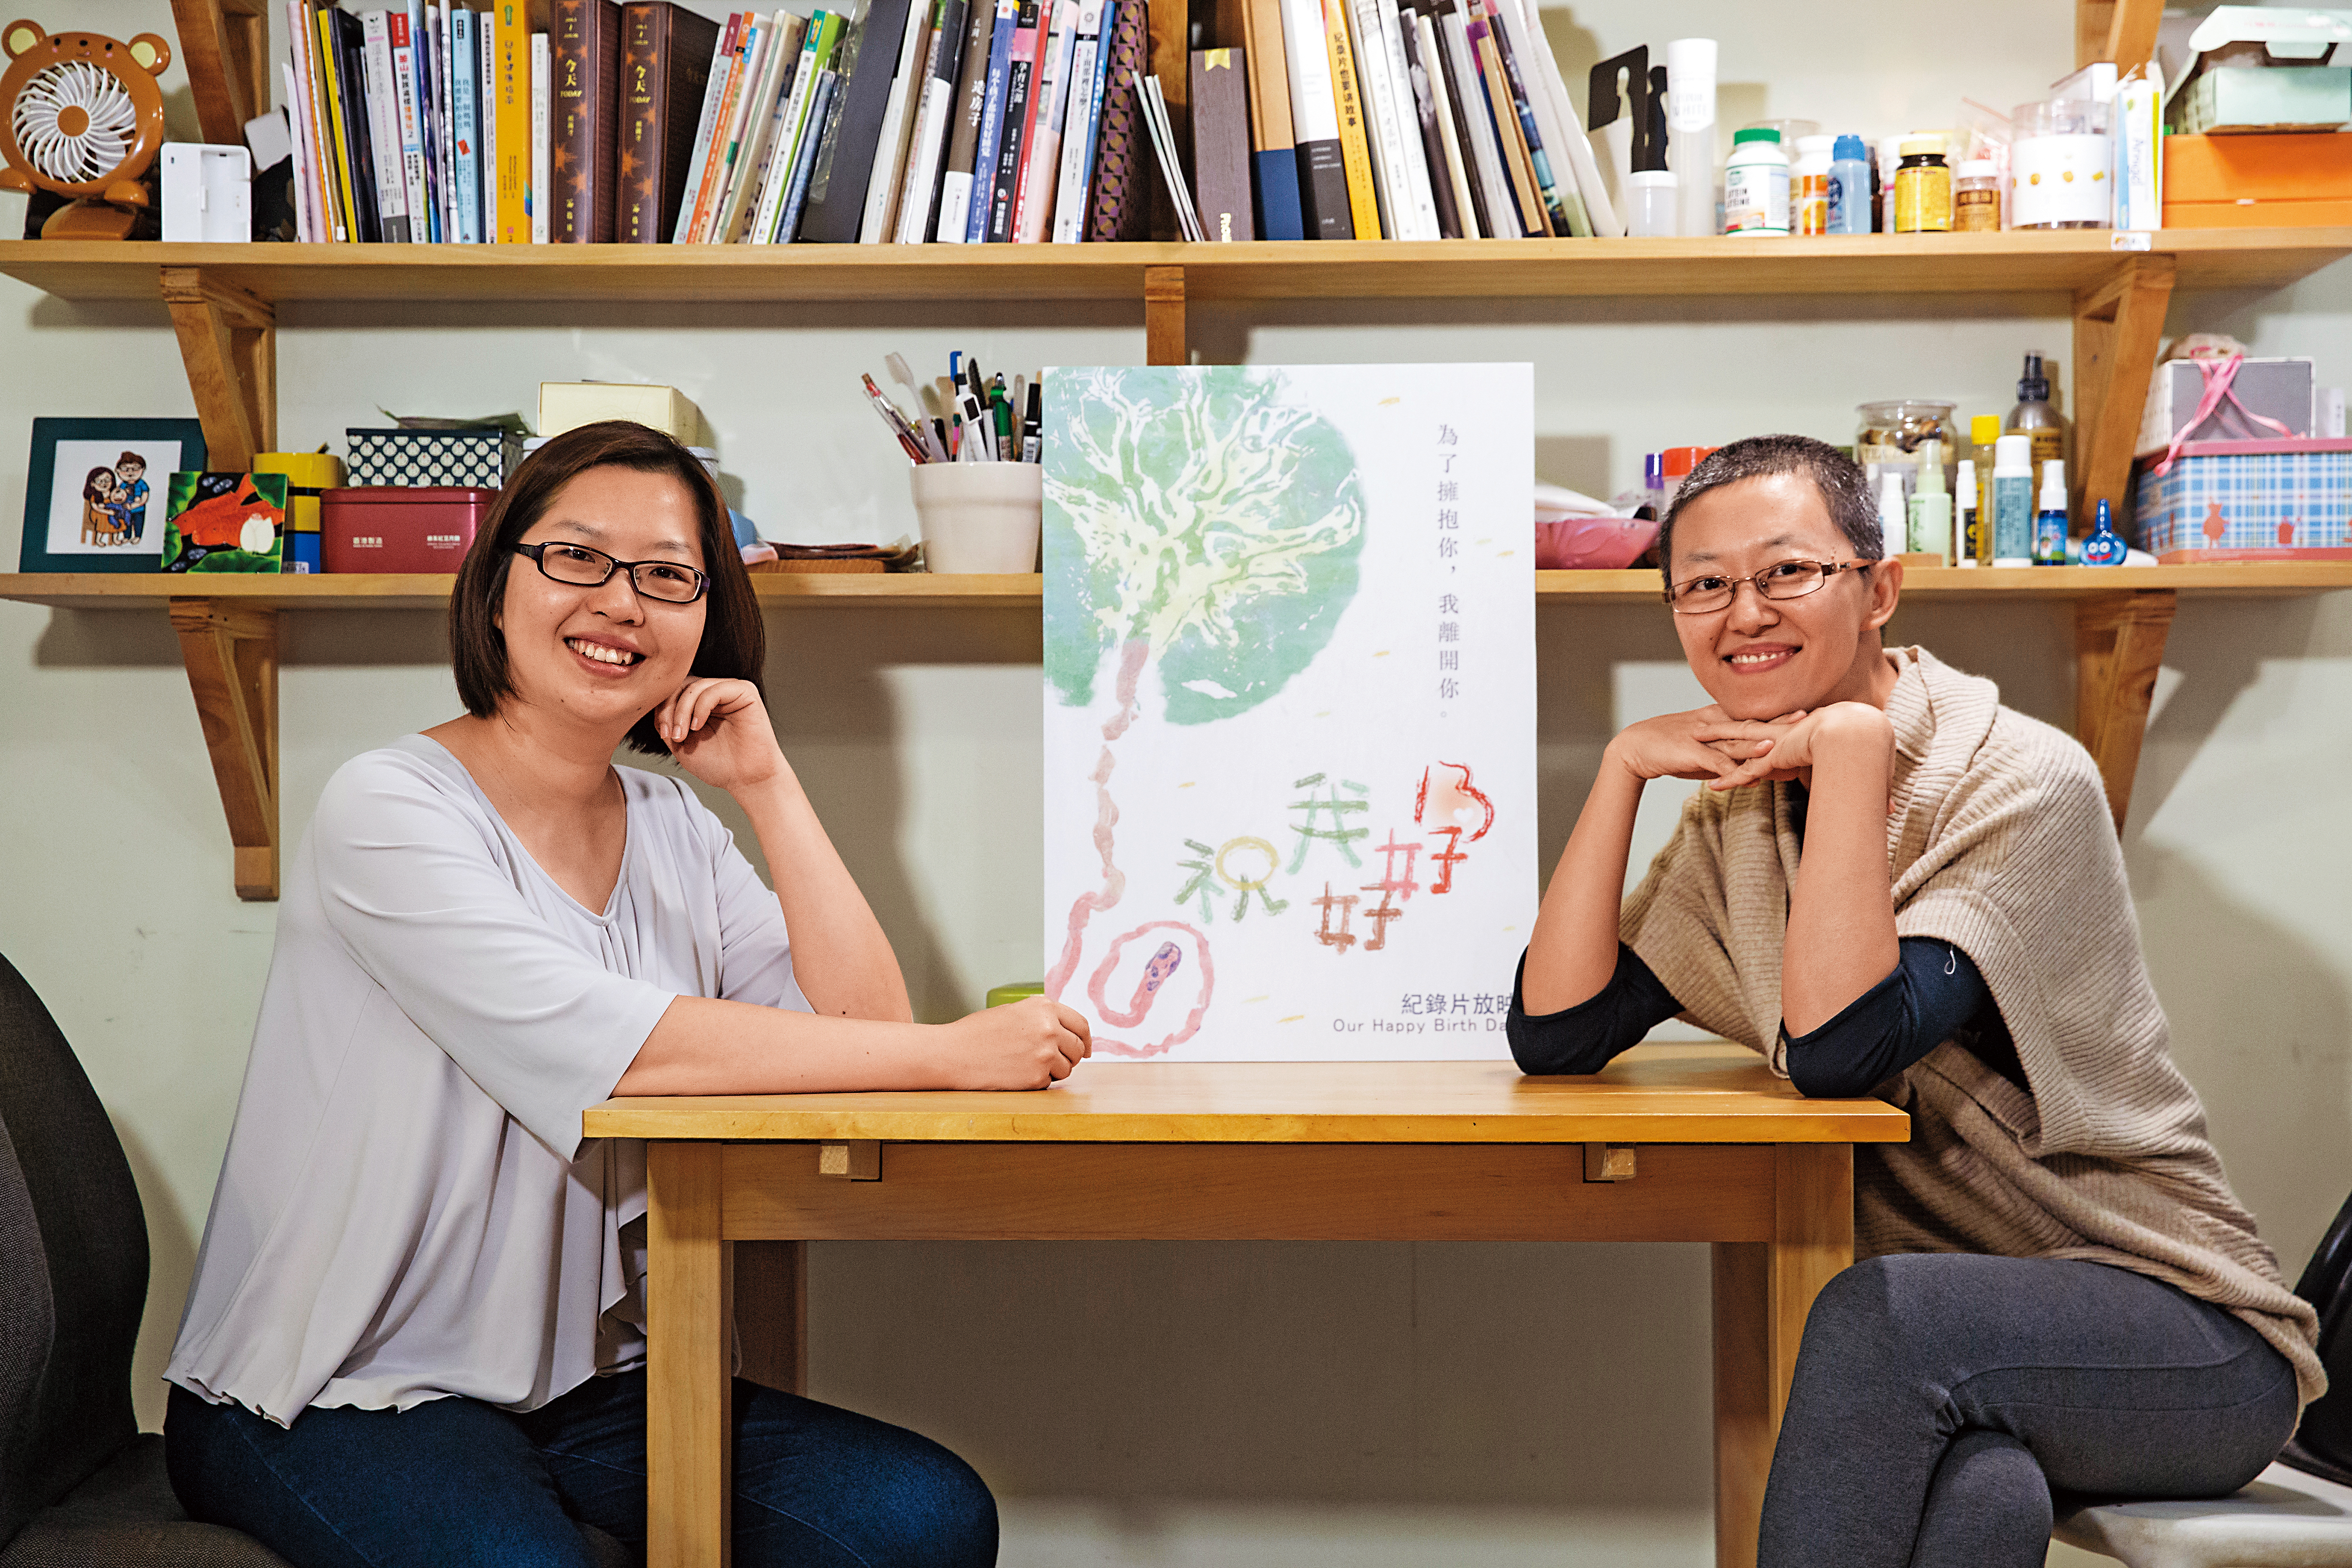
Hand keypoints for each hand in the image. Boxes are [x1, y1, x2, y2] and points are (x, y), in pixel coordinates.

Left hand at [655, 678, 789, 793]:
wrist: (746, 779)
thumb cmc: (719, 765)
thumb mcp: (681, 743)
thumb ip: (667, 722)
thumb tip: (651, 704)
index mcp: (702, 702)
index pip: (675, 691)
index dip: (662, 708)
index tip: (663, 734)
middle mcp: (716, 692)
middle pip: (682, 684)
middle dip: (669, 709)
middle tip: (670, 734)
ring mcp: (730, 690)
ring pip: (695, 686)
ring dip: (682, 711)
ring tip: (683, 735)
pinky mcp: (745, 692)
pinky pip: (714, 690)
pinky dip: (700, 707)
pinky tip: (698, 726)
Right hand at [940, 996, 1092, 1088]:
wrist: (953, 1053)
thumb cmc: (978, 1033)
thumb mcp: (1014, 1012)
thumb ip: (1042, 1018)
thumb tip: (1068, 1033)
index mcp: (1044, 1007)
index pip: (1081, 1025)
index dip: (1085, 1040)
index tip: (1086, 1049)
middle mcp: (1049, 1028)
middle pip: (1078, 1049)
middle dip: (1069, 1057)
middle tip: (1052, 1061)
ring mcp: (1045, 1053)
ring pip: (1067, 1068)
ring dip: (1053, 1071)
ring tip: (1025, 1065)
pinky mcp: (1036, 1077)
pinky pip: (1050, 1082)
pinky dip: (1038, 1082)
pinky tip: (1016, 1073)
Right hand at [1608, 704, 1805, 784]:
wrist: (1635, 748)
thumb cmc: (1671, 750)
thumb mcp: (1703, 753)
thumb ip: (1728, 761)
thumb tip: (1754, 775)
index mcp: (1717, 719)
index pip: (1752, 717)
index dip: (1778, 716)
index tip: (1804, 714)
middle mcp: (1713, 725)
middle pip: (1750, 723)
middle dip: (1778, 722)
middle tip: (1805, 719)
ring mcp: (1701, 738)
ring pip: (1734, 741)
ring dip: (1756, 744)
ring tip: (1778, 746)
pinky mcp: (1690, 753)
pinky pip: (1715, 763)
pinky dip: (1731, 771)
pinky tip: (1747, 777)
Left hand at [1706, 702, 1893, 795]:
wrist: (1856, 732)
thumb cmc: (1865, 746)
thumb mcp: (1861, 768)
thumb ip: (1866, 788)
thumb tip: (1890, 811)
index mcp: (1798, 733)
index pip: (1771, 733)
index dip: (1755, 733)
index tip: (1741, 732)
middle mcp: (1782, 736)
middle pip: (1744, 731)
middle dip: (1722, 728)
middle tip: (1700, 726)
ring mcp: (1775, 746)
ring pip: (1736, 746)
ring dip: (1714, 745)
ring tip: (1692, 739)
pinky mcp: (1773, 760)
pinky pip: (1745, 772)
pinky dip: (1728, 780)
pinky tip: (1711, 786)